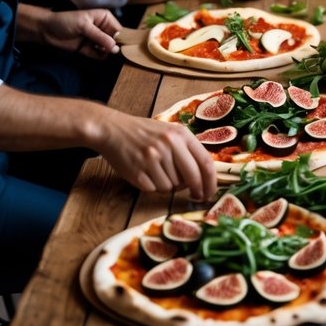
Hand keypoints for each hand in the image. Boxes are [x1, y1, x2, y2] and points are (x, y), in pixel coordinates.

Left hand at [40, 8, 121, 58]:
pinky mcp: (89, 49)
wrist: (47, 30)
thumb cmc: (65, 21)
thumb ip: (99, 36)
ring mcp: (96, 40)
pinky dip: (100, 56)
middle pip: (115, 40)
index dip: (121, 38)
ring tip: (101, 51)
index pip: (118, 29)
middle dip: (114, 46)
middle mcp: (102, 28)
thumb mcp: (84, 26)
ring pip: (108, 48)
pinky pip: (99, 55)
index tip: (121, 46)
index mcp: (104, 18)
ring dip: (107, 52)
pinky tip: (96, 55)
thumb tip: (115, 47)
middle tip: (110, 51)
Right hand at [97, 109, 216, 199]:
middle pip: (192, 177)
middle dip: (197, 190)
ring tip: (158, 171)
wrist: (114, 130)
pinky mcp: (138, 172)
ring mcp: (152, 159)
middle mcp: (168, 145)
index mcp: (180, 134)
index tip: (210, 192)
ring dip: (169, 185)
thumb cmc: (145, 133)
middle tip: (197, 196)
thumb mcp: (170, 132)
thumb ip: (187, 149)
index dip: (211, 181)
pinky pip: (154, 189)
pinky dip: (153, 186)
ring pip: (172, 186)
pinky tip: (146, 174)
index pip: (205, 162)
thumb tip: (204, 177)